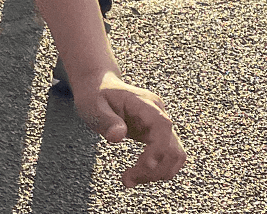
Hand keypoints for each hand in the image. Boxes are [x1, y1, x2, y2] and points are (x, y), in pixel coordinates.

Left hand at [75, 70, 187, 186]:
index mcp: (143, 103)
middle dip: (154, 170)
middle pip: (172, 147)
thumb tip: (117, 137)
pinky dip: (156, 170)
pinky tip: (138, 174)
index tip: (145, 166)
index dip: (159, 148)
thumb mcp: (93, 106)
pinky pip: (167, 156)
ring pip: (174, 155)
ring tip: (130, 179)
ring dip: (157, 173)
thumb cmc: (95, 95)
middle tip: (127, 180)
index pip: (163, 126)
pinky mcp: (157, 135)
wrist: (99, 86)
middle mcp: (158, 113)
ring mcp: (160, 124)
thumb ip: (106, 121)